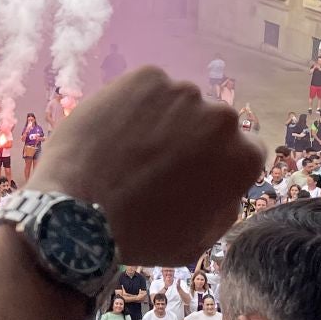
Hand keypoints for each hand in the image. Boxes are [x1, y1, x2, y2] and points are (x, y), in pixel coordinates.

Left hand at [28, 68, 262, 266]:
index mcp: (243, 158)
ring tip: (127, 148)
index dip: (213, 164)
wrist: (77, 211)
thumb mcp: (197, 242)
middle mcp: (221, 118)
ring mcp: (183, 92)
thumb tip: (227, 188)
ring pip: (177, 103)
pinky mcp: (146, 77)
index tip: (188, 174)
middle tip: (154, 162)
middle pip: (210, 123)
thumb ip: (224, 209)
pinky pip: (145, 89)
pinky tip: (113, 131)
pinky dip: (133, 104)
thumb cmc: (141, 235)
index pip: (241, 151)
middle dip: (190, 138)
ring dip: (161, 119)